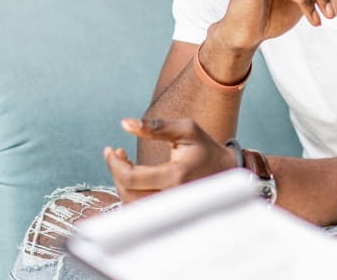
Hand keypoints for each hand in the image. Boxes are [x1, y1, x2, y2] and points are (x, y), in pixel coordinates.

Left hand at [104, 118, 239, 202]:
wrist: (225, 171)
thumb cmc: (204, 148)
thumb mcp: (186, 130)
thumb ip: (155, 126)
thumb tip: (124, 123)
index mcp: (176, 176)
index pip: (131, 178)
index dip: (114, 164)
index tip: (111, 149)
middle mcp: (172, 197)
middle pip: (127, 192)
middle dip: (115, 171)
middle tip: (116, 153)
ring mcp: (170, 208)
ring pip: (131, 203)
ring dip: (121, 183)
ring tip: (124, 162)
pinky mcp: (168, 212)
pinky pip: (139, 208)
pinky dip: (130, 192)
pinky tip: (133, 176)